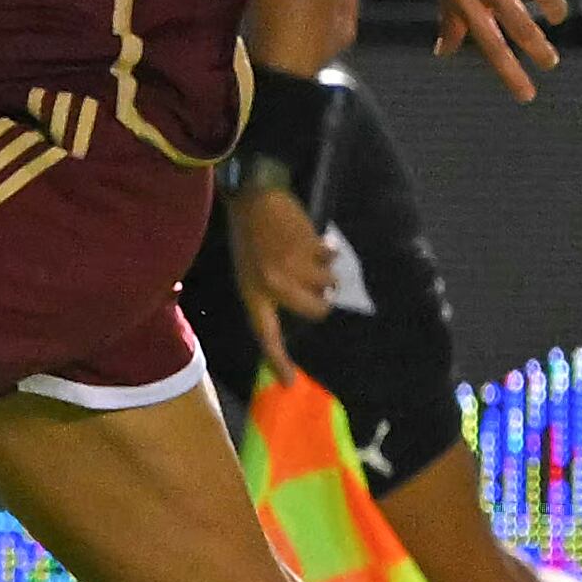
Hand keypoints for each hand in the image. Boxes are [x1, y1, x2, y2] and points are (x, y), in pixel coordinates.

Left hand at [227, 185, 332, 378]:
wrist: (253, 200)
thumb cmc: (249, 237)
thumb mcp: (248, 272)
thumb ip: (269, 294)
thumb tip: (302, 309)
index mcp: (254, 293)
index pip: (266, 335)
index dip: (278, 360)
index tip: (290, 382)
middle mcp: (274, 286)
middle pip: (317, 311)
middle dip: (323, 300)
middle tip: (317, 286)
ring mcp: (293, 267)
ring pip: (329, 284)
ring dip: (326, 272)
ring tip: (311, 258)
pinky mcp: (309, 248)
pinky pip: (332, 259)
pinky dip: (328, 251)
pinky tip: (315, 241)